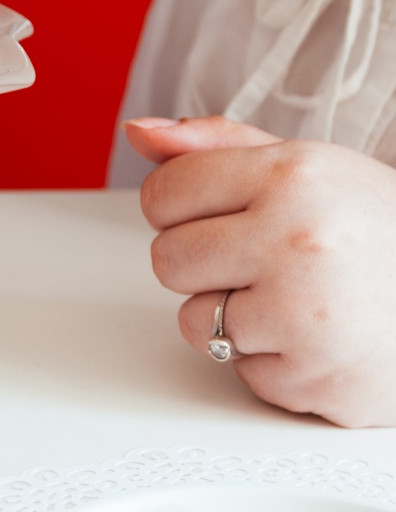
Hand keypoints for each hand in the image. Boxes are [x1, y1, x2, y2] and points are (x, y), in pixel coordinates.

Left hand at [127, 115, 395, 426]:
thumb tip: (139, 132)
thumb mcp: (301, 162)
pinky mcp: (315, 378)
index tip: (216, 213)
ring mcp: (306, 315)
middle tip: (257, 258)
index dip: (179, 206)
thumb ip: (212, 144)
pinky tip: (316, 337)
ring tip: (291, 298)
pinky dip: (272, 362)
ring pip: (195, 323)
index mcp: (288, 176)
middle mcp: (296, 241)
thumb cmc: (374, 225)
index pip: (163, 193)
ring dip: (231, 318)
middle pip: (167, 260)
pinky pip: (241, 374)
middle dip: (201, 263)